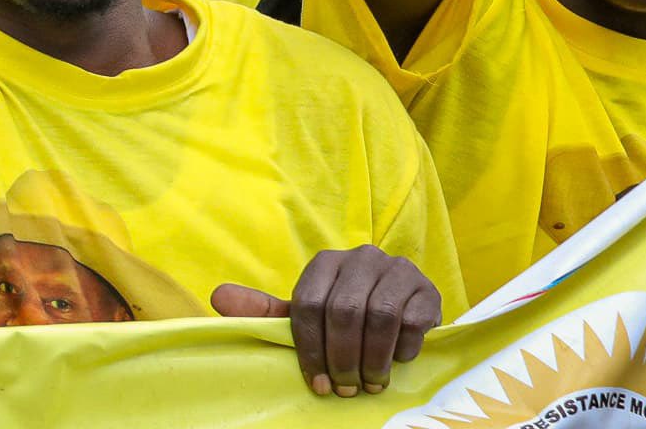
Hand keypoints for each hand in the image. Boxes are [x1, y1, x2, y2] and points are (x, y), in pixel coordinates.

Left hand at [212, 247, 440, 397]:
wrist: (404, 308)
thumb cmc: (347, 316)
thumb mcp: (308, 316)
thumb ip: (266, 312)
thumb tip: (218, 297)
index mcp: (326, 262)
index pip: (308, 304)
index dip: (310, 349)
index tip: (317, 383)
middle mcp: (361, 257)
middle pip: (344, 311)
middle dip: (342, 359)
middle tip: (346, 389)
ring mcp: (397, 268)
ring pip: (379, 316)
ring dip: (373, 360)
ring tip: (370, 384)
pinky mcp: (426, 286)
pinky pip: (411, 321)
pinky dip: (402, 350)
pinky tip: (397, 360)